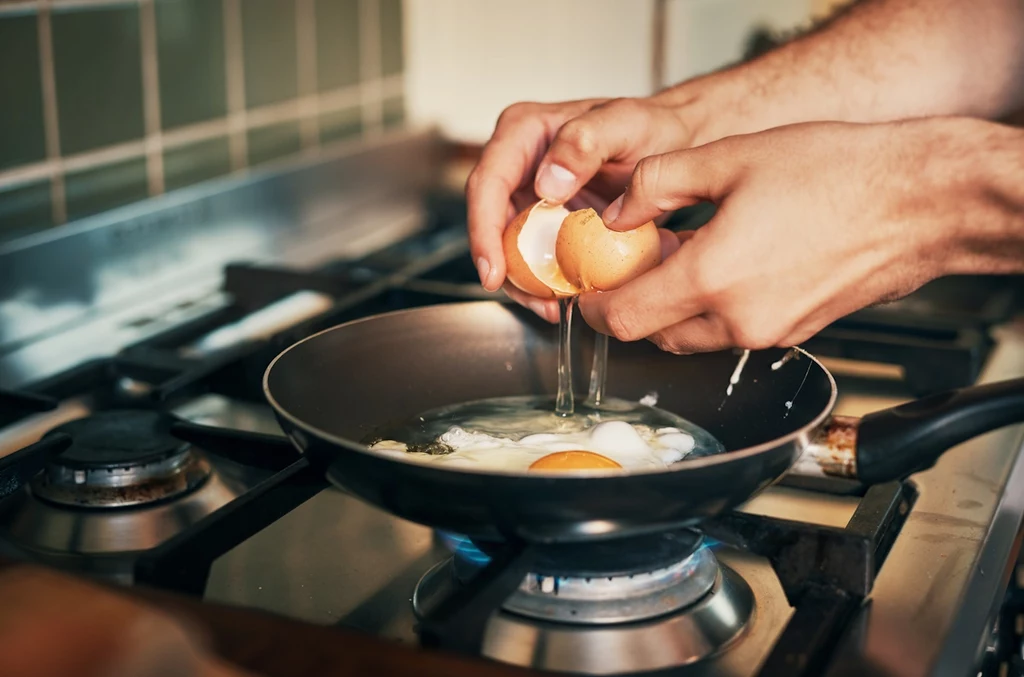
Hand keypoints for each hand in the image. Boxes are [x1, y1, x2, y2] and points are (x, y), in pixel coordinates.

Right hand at [465, 97, 694, 320]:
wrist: (677, 141)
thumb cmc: (653, 126)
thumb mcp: (625, 125)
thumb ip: (584, 143)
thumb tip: (545, 184)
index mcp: (524, 132)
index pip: (488, 184)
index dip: (484, 232)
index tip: (495, 272)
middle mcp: (520, 162)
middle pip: (491, 222)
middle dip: (504, 268)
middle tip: (534, 300)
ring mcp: (532, 193)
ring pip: (509, 245)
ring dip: (525, 282)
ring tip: (553, 307)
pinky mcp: (549, 219)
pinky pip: (536, 254)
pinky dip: (547, 279)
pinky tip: (566, 297)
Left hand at [579, 119, 976, 352]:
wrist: (921, 201)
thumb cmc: (839, 174)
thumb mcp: (729, 159)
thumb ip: (657, 185)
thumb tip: (619, 211)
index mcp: (713, 278)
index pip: (624, 319)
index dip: (594, 307)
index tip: (588, 289)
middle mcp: (738, 320)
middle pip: (654, 335)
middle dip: (632, 305)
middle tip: (631, 265)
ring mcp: (770, 332)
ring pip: (692, 338)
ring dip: (672, 309)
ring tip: (680, 257)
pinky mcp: (796, 333)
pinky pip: (731, 333)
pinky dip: (712, 310)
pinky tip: (724, 265)